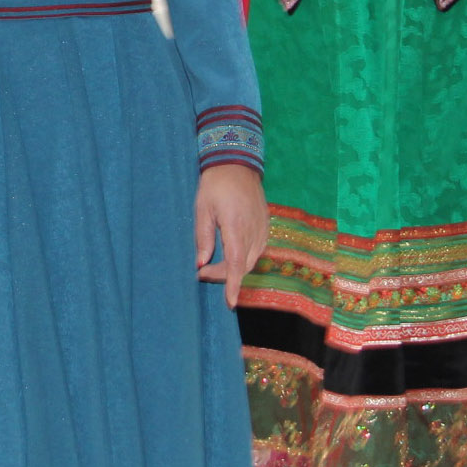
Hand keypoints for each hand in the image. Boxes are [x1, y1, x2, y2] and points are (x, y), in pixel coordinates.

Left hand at [194, 164, 268, 308]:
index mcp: (236, 227)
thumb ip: (203, 237)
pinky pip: (257, 250)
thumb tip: (201, 263)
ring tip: (215, 265)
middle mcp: (253, 230)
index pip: (236, 264)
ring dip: (235, 268)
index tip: (230, 302)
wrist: (237, 163)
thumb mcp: (202, 209)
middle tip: (203, 272)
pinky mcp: (266, 225)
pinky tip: (232, 254)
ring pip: (251, 260)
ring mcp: (262, 228)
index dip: (233, 285)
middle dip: (225, 276)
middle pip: (243, 266)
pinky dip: (245, 258)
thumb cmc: (216, 184)